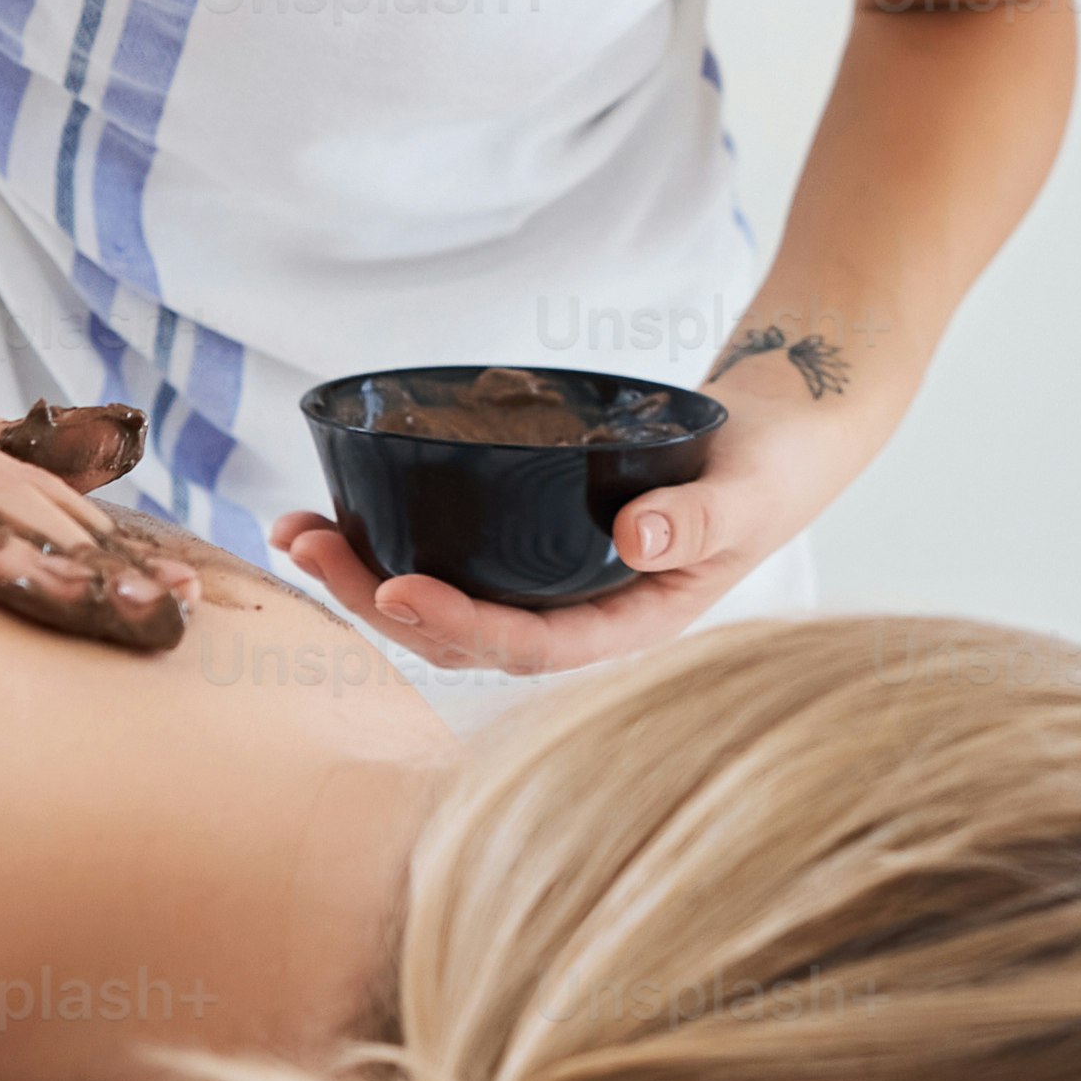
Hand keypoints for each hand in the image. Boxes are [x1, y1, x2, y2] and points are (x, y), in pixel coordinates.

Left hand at [273, 403, 851, 678]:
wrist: (785, 434)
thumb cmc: (776, 466)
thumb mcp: (753, 489)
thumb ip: (703, 517)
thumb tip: (636, 536)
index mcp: (632, 622)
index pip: (529, 645)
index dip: (458, 625)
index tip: (395, 586)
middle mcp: (582, 615)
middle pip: (465, 632)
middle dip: (378, 598)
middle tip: (308, 548)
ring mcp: (555, 582)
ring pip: (446, 600)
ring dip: (364, 575)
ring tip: (295, 534)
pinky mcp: (536, 540)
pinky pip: (457, 556)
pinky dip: (392, 538)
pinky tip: (339, 514)